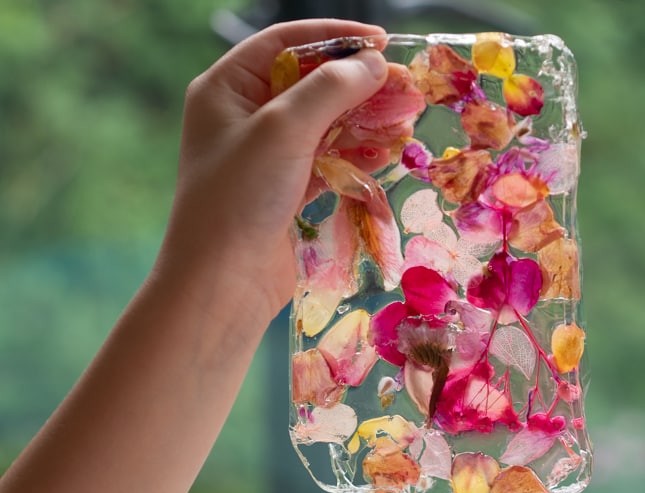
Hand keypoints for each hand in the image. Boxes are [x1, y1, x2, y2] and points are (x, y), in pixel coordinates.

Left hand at [159, 19, 387, 329]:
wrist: (223, 284)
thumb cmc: (240, 198)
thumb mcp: (284, 129)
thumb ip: (331, 88)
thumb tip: (374, 63)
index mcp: (226, 88)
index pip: (286, 43)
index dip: (335, 39)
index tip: (382, 43)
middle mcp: (243, 116)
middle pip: (310, 83)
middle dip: (358, 84)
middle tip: (405, 87)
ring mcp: (266, 156)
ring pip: (324, 123)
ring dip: (363, 121)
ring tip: (403, 122)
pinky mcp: (286, 190)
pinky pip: (327, 159)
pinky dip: (355, 155)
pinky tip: (383, 154)